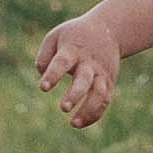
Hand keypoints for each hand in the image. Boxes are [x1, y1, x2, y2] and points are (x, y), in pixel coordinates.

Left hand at [37, 6, 122, 129]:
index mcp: (73, 50)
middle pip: (84, 80)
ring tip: (72, 123)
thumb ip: (44, 56)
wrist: (109, 29)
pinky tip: (78, 123)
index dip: (53, 75)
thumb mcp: (56, 37)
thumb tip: (43, 77)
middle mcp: (89, 63)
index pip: (62, 62)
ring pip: (100, 94)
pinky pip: (104, 102)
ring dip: (88, 109)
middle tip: (64, 108)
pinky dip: (93, 115)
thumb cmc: (75, 36)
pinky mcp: (109, 83)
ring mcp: (102, 74)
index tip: (43, 87)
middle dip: (75, 94)